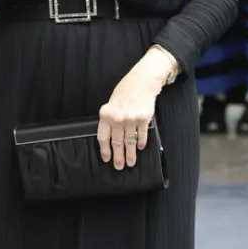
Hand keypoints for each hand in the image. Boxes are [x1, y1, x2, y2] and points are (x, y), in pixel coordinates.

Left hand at [98, 47, 178, 170]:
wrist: (142, 81)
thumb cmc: (125, 91)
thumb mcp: (112, 103)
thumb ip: (110, 119)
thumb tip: (110, 138)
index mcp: (106, 114)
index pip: (103, 137)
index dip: (105, 150)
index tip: (107, 159)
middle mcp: (118, 117)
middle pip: (117, 142)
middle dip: (118, 157)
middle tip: (119, 166)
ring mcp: (131, 118)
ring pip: (130, 141)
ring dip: (130, 154)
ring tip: (131, 163)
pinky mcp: (144, 118)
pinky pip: (142, 135)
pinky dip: (141, 142)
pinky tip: (140, 148)